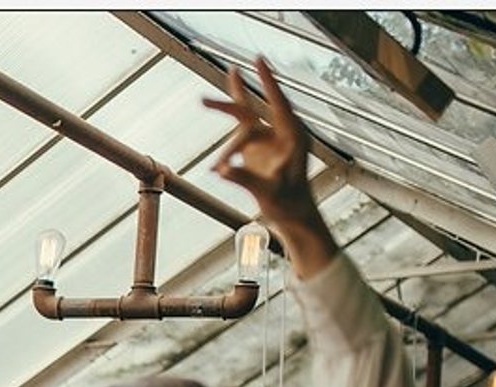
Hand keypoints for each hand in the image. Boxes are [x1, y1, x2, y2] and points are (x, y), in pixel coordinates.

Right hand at [203, 58, 333, 276]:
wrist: (294, 216)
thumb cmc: (289, 205)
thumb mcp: (268, 193)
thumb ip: (244, 179)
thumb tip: (221, 170)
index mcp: (292, 137)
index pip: (278, 103)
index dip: (267, 81)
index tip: (258, 61)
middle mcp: (281, 134)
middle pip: (255, 109)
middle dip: (237, 95)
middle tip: (231, 71)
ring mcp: (269, 141)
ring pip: (244, 120)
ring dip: (224, 112)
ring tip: (201, 102)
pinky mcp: (258, 150)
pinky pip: (239, 134)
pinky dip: (225, 137)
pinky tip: (211, 136)